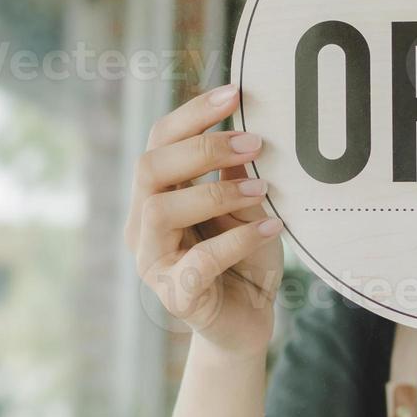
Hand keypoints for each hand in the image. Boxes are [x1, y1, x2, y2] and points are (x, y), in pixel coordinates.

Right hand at [125, 85, 284, 356]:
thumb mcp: (246, 207)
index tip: (235, 93)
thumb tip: (247, 129)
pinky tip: (271, 227)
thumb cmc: (244, 260)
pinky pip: (198, 262)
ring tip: (261, 188)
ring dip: (214, 192)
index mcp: (156, 194)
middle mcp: (144, 225)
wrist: (247, 324)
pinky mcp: (177, 296)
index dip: (192, 113)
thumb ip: (237, 174)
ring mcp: (154, 263)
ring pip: (160, 211)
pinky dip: (237, 240)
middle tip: (254, 141)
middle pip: (149, 168)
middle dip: (202, 148)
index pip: (159, 140)